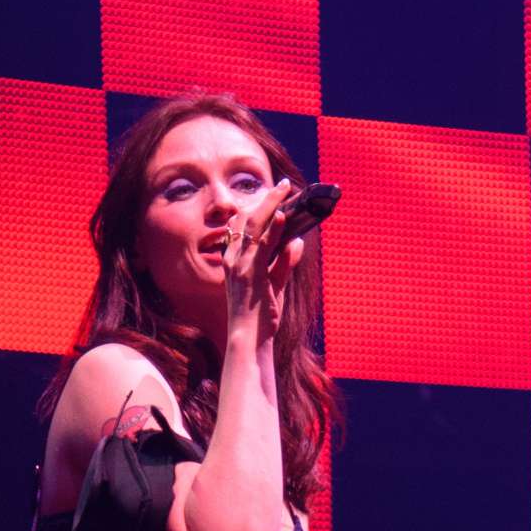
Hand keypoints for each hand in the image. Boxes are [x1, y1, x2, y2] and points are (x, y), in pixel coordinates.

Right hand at [222, 177, 307, 340]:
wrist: (249, 343)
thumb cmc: (259, 320)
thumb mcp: (274, 287)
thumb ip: (284, 264)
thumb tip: (297, 242)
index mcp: (234, 262)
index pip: (241, 226)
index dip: (256, 208)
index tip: (272, 196)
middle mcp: (234, 260)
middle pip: (246, 219)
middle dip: (265, 200)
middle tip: (282, 186)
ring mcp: (241, 266)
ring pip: (254, 226)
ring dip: (270, 204)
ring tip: (284, 190)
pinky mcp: (252, 275)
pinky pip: (263, 245)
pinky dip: (273, 228)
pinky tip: (283, 214)